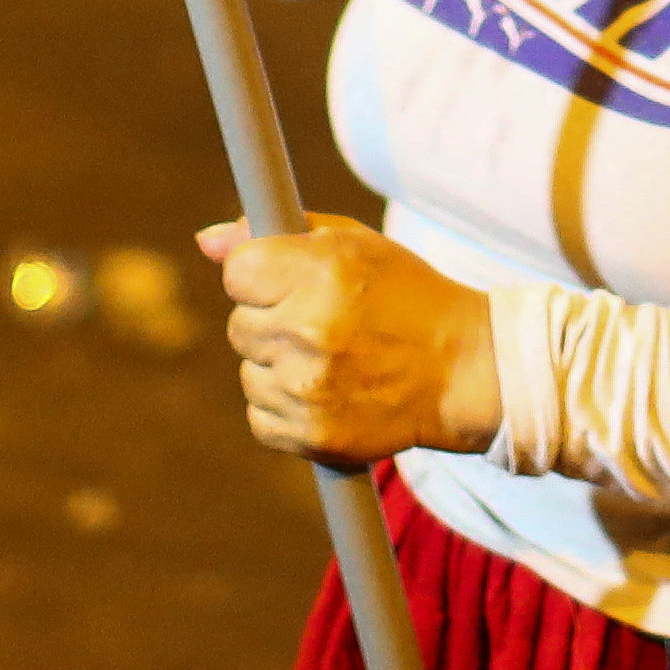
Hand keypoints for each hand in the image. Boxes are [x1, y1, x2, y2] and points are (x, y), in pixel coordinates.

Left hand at [197, 213, 501, 466]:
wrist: (463, 370)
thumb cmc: (405, 296)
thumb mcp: (354, 245)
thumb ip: (277, 235)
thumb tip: (206, 241)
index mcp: (322, 271)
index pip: (238, 273)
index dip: (259, 276)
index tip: (287, 282)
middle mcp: (310, 329)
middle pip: (239, 324)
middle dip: (271, 320)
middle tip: (322, 323)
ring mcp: (309, 387)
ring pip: (248, 371)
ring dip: (278, 366)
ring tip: (333, 360)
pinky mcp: (312, 434)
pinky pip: (259, 416)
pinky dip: (284, 408)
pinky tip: (327, 393)